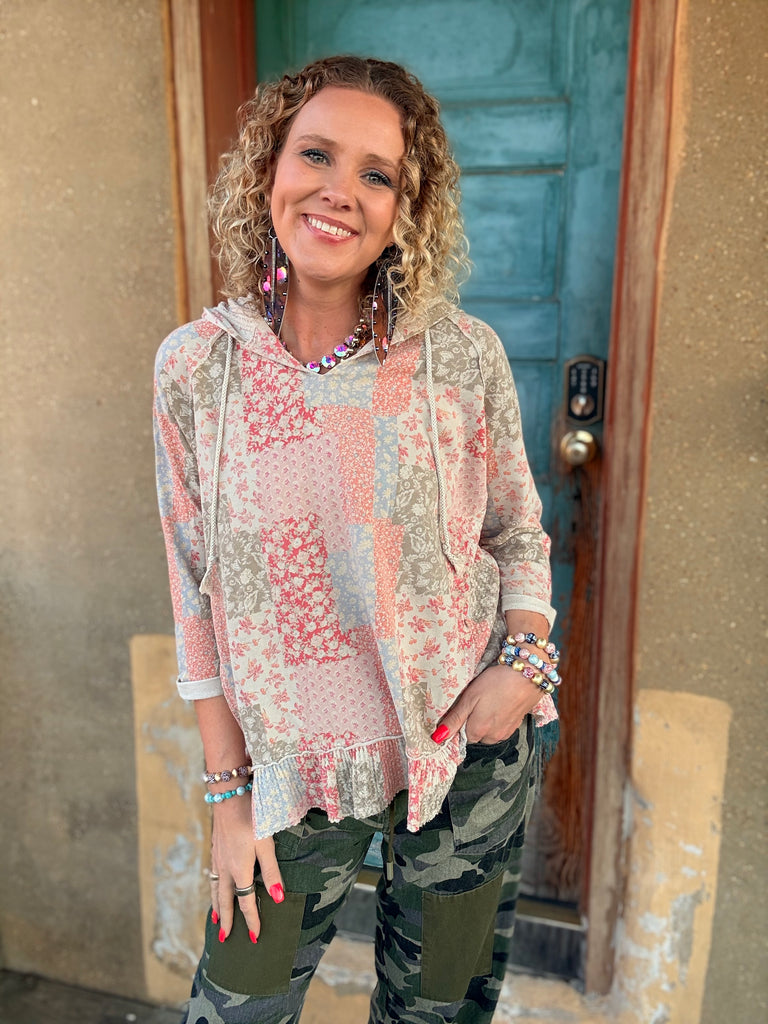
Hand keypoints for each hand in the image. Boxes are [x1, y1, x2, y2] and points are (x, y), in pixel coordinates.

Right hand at [209, 796, 284, 943]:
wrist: (229, 794)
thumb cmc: (251, 817)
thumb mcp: (266, 844)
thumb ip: (272, 871)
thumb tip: (278, 899)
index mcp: (239, 870)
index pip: (245, 902)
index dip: (251, 920)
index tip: (254, 936)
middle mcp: (225, 868)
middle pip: (224, 900)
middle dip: (225, 920)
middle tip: (224, 938)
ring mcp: (217, 858)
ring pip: (215, 889)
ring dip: (216, 906)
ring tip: (215, 919)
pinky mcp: (215, 848)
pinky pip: (213, 876)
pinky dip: (213, 889)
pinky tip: (216, 886)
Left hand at [432, 663, 546, 744]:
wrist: (528, 675)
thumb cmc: (496, 683)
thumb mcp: (470, 698)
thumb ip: (454, 719)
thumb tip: (437, 738)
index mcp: (478, 731)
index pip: (461, 735)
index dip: (460, 721)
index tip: (464, 706)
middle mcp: (492, 736)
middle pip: (475, 734)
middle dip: (473, 721)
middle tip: (477, 700)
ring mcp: (506, 732)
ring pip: (489, 731)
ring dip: (487, 720)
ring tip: (489, 699)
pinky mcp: (516, 725)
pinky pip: (501, 727)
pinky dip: (499, 717)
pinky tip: (501, 702)